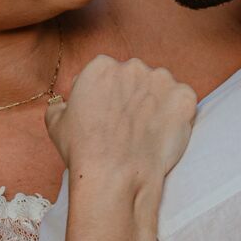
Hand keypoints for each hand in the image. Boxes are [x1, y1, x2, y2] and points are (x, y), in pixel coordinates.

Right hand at [43, 55, 197, 184]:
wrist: (115, 175)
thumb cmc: (83, 150)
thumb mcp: (55, 122)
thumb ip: (60, 104)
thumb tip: (62, 104)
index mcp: (101, 65)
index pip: (106, 74)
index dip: (107, 96)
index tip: (108, 115)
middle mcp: (133, 66)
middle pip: (135, 78)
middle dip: (133, 96)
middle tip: (129, 126)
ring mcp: (162, 80)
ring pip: (160, 88)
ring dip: (156, 102)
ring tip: (146, 131)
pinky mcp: (185, 98)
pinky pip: (182, 101)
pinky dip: (177, 115)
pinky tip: (163, 133)